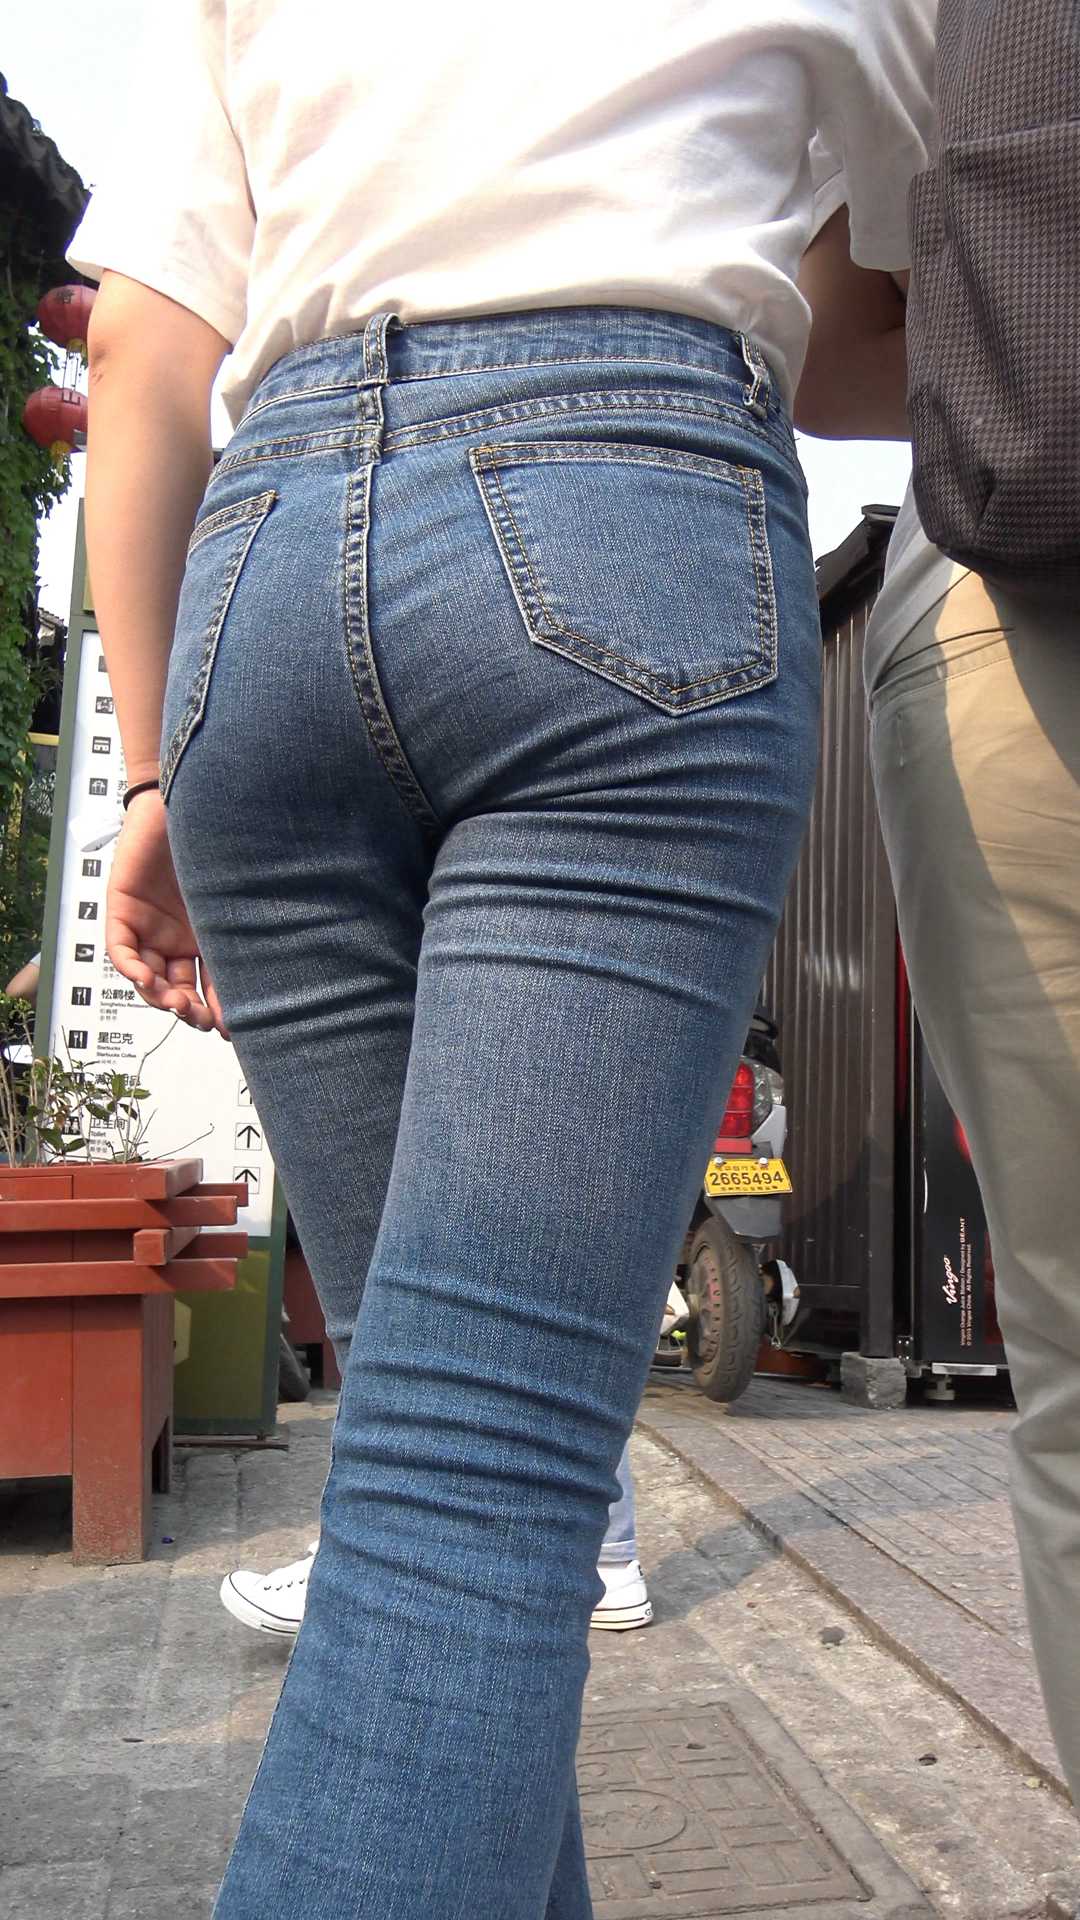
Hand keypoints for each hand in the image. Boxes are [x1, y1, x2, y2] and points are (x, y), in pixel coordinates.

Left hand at [106, 789, 228, 1037]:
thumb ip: (249, 928)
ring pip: (148, 978)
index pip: (212, 985)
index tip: (234, 1029)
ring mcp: (149, 928)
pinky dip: (132, 970)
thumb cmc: (218, 840)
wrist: (186, 798)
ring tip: (176, 1003)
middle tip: (202, 1020)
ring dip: (160, 997)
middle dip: (190, 1011)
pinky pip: (121, 952)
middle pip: (179, 989)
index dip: (221, 1009)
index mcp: (208, 937)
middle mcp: (177, 938)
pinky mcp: (123, 912)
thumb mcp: (237, 895)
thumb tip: (288, 969)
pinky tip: (147, 979)